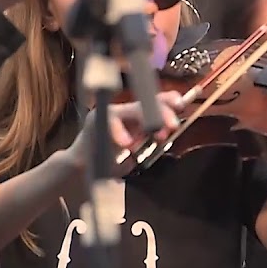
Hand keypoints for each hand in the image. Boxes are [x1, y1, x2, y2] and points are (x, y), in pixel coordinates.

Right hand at [67, 91, 181, 177]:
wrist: (85, 168)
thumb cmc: (113, 158)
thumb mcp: (139, 148)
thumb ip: (152, 137)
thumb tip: (170, 129)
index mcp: (137, 115)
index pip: (155, 100)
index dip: (169, 99)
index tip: (181, 105)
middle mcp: (125, 109)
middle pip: (147, 102)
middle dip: (163, 112)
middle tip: (173, 125)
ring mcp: (110, 112)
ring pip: (132, 109)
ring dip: (146, 120)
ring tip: (157, 135)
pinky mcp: (96, 120)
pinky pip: (111, 122)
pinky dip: (120, 132)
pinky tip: (127, 143)